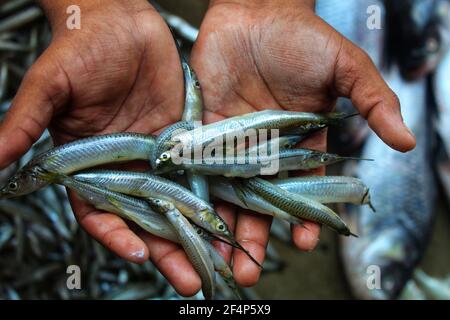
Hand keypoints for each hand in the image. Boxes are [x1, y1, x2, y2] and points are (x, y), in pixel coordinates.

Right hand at [0, 0, 206, 295]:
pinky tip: (229, 217)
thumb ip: (27, 122)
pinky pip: (198, 173)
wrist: (119, 22)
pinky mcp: (182, 141)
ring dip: (195, 233)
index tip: (138, 253)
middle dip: (167, 250)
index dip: (117, 234)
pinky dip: (211, 196)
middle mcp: (124, 167)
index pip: (101, 211)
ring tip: (217, 262)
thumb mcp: (51, 85)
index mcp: (89, 164)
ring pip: (177, 203)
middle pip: (146, 219)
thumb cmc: (79, 49)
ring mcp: (156, 157)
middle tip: (190, 280)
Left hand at [190, 0, 415, 286]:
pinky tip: (193, 216)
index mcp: (299, 143)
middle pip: (260, 200)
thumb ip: (373, 101)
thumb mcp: (345, 67)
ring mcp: (233, 142)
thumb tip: (407, 140)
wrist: (255, 11)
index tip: (304, 241)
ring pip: (228, 191)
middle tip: (250, 270)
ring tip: (219, 258)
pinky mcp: (204, 129)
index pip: (302, 189)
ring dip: (224, 224)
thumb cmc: (302, 38)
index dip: (304, 216)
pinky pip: (199, 165)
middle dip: (257, 235)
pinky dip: (195, 190)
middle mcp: (265, 149)